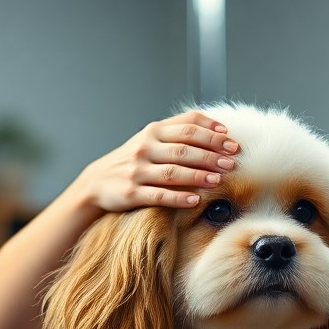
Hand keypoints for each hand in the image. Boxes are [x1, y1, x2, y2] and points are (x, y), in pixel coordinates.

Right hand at [75, 110, 238, 212]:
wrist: (96, 182)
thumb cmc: (133, 159)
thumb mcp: (150, 138)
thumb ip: (179, 131)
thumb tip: (220, 129)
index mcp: (153, 131)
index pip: (187, 127)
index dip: (212, 133)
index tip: (232, 142)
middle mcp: (145, 148)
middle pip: (184, 149)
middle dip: (211, 155)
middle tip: (232, 163)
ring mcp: (137, 171)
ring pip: (173, 172)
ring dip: (198, 175)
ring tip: (218, 180)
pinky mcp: (131, 193)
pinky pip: (158, 195)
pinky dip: (178, 198)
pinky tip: (195, 200)